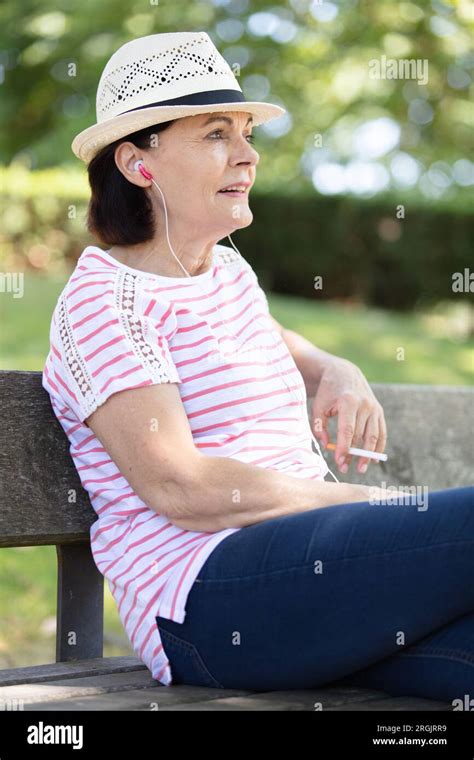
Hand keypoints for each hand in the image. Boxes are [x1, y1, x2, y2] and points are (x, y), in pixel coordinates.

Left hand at [311, 357, 386, 474]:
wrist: (343, 373)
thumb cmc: (327, 392)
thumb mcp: (318, 406)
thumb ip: (320, 427)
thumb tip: (326, 446)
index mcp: (348, 402)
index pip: (347, 431)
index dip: (344, 448)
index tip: (339, 462)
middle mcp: (365, 405)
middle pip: (360, 436)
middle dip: (353, 455)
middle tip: (344, 469)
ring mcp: (374, 408)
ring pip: (373, 436)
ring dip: (367, 455)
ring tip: (361, 469)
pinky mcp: (379, 411)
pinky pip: (381, 432)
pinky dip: (378, 447)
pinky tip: (373, 459)